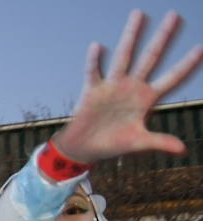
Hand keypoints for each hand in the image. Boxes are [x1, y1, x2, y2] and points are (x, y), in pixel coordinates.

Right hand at [54, 11, 202, 162]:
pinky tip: (98, 47)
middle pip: (150, 58)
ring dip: (131, 36)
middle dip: (162, 38)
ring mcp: (113, 86)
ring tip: (138, 15)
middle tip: (174, 16)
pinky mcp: (93, 90)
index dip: (186, 65)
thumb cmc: (113, 144)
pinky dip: (95, 61)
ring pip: (124, 57)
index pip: (171, 78)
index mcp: (146, 99)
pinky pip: (94, 72)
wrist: (84, 148)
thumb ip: (160, 142)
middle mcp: (132, 87)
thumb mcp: (138, 143)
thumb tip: (183, 150)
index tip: (200, 48)